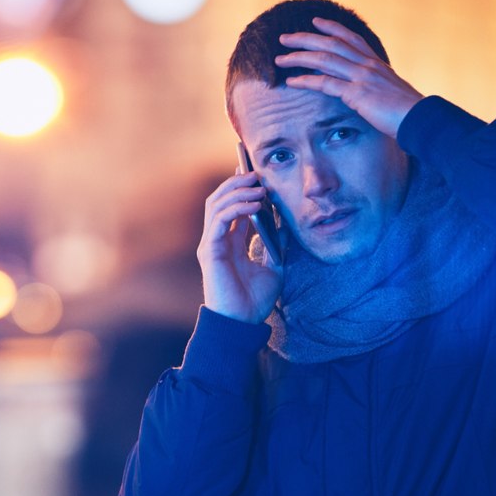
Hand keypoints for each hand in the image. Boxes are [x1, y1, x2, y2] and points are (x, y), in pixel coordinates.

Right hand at [196, 171, 282, 323]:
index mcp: (229, 243)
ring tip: (258, 186)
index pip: (230, 207)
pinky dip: (236, 207)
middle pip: (219, 200)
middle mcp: (217, 240)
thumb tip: (285, 222)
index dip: (239, 188)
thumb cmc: (254, 300)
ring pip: (216, 205)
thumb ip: (276, 244)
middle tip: (257, 174)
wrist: (243, 323)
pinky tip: (254, 204)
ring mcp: (211, 244)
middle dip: (237, 183)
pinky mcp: (210, 251)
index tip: (254, 173)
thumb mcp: (274, 266)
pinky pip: (219, 220)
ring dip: (237, 191)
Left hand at [274, 17, 423, 138]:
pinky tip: (291, 81)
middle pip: (331, 44)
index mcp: (376, 63)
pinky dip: (305, 80)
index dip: (332, 28)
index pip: (351, 39)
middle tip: (284, 38)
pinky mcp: (357, 93)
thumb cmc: (409, 112)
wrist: (421, 119)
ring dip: (299, 57)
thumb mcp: (393, 93)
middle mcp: (368, 65)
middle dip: (305, 39)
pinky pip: (325, 83)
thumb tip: (371, 92)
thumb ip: (379, 87)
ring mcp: (362, 77)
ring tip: (279, 59)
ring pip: (324, 59)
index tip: (316, 21)